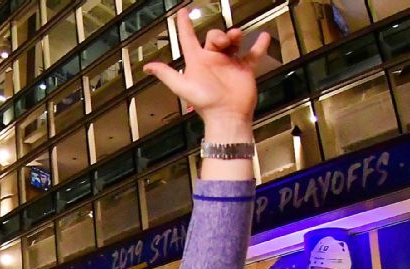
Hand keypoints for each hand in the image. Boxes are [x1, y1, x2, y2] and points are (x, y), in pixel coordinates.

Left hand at [143, 10, 269, 134]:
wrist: (227, 115)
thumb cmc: (205, 103)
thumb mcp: (183, 87)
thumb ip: (166, 75)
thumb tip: (146, 67)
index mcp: (197, 61)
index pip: (188, 38)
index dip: (184, 25)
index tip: (182, 11)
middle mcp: (213, 60)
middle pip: (214, 36)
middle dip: (219, 34)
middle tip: (223, 41)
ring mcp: (229, 63)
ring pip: (232, 42)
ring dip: (235, 35)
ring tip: (237, 37)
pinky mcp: (244, 69)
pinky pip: (252, 54)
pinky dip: (259, 45)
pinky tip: (263, 37)